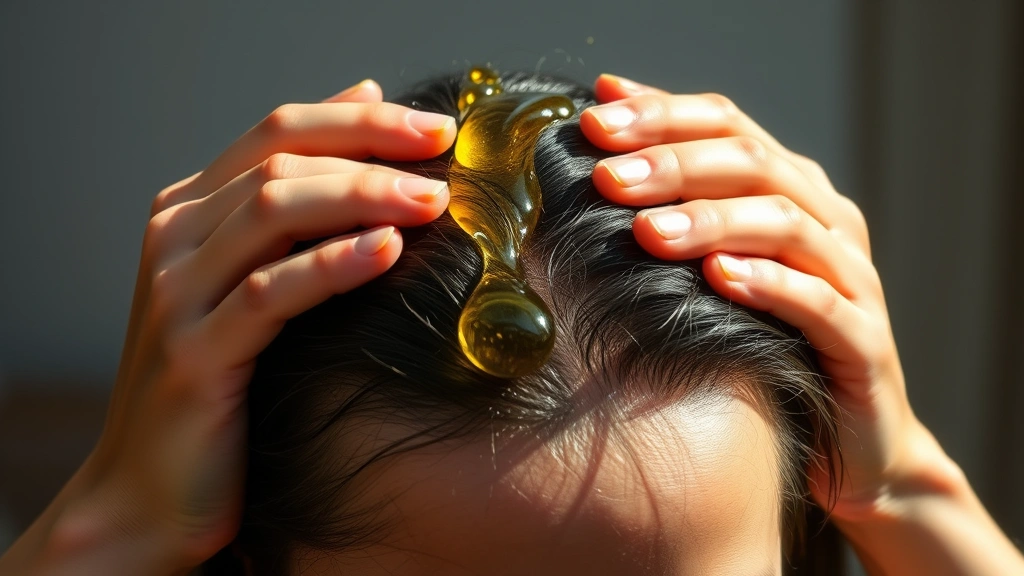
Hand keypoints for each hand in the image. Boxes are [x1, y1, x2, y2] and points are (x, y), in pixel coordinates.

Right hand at [37, 79, 454, 572]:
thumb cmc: (223, 382)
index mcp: (189, 210)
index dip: (361, 120)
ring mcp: (177, 295)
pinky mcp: (193, 357)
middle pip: (281, 160)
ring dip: (362, 196)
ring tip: (432, 201)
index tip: (437, 127)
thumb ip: (302, 206)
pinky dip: (331, 265)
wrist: (148, 490)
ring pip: (273, 213)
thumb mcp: (258, 281)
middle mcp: (175, 238)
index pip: (279, 132)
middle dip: (372, 149)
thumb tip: (369, 100)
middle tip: (447, 156)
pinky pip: (269, 294)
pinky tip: (386, 251)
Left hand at [580, 74, 958, 521]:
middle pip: (753, 162)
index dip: (660, 114)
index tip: (594, 117)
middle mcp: (825, 220)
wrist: (847, 438)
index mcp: (788, 190)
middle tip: (608, 177)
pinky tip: (721, 278)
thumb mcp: (709, 273)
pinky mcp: (865, 341)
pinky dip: (771, 284)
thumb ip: (668, 220)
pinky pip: (822, 302)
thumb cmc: (759, 345)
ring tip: (648, 232)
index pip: (725, 124)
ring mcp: (850, 277)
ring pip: (786, 223)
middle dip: (674, 163)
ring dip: (713, 220)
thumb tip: (594, 170)